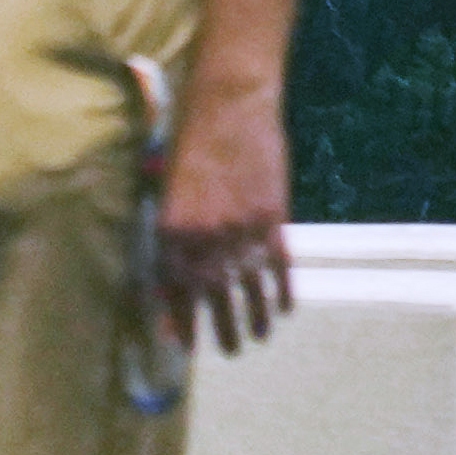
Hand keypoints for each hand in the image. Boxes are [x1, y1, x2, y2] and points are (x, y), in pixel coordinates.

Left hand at [151, 77, 294, 357]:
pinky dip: (283, 290)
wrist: (230, 104)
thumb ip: (175, 229)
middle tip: (229, 350)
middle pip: (213, 295)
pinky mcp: (273, 217)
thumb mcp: (170, 187)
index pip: (175, 288)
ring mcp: (242, 229)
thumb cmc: (191, 139)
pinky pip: (279, 265)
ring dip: (255, 317)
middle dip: (221, 328)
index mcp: (171, 228)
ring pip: (250, 287)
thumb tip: (180, 269)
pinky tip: (285, 309)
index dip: (180, 319)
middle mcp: (205, 236)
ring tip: (257, 339)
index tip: (184, 345)